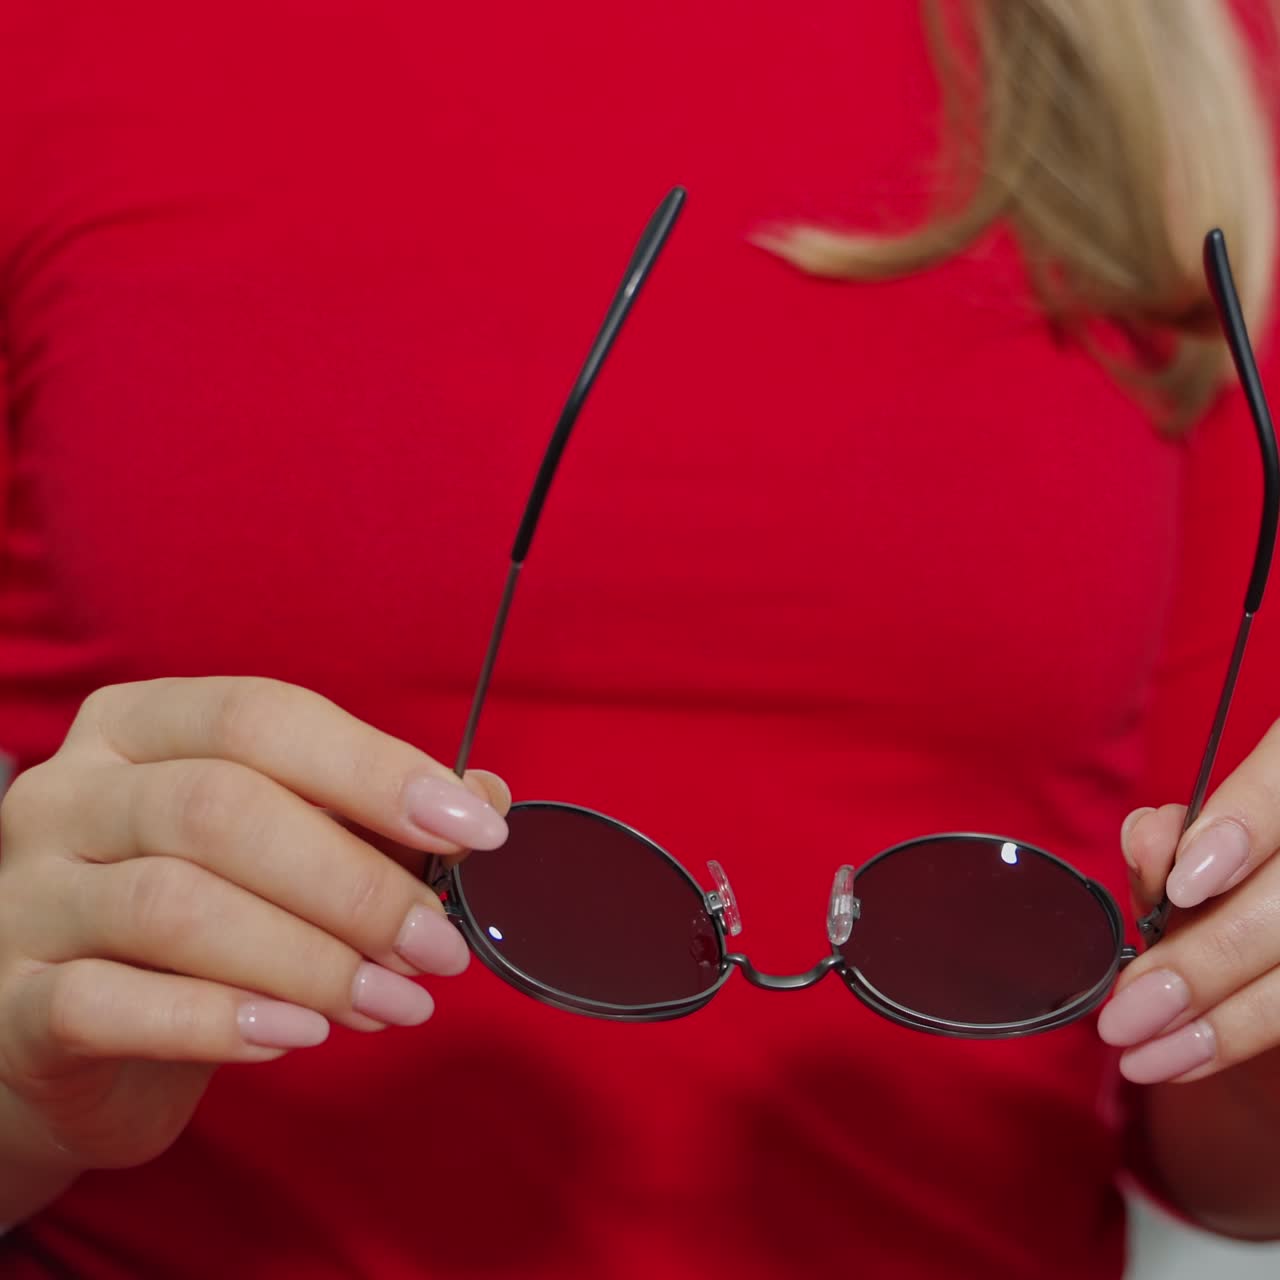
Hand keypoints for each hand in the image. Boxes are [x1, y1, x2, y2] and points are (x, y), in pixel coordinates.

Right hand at [0, 677, 509, 1174]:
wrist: (66, 1037)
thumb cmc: (198, 920)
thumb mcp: (287, 849)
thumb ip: (377, 818)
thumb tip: (484, 799)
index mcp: (139, 725)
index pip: (261, 717)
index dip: (375, 769)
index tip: (474, 830)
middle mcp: (69, 793)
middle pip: (221, 810)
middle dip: (354, 882)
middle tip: (437, 946)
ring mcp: (27, 895)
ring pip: (175, 907)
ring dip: (310, 959)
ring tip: (394, 1001)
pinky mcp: (12, 1003)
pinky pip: (109, 1005)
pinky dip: (221, 1021)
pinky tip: (299, 1037)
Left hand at [1098, 720, 1279, 1089]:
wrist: (1254, 926)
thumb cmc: (1227, 873)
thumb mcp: (1199, 839)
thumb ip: (1177, 835)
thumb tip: (1150, 841)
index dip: (1244, 825)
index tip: (1184, 883)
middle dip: (1204, 959)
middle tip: (1127, 1006)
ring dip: (1220, 1020)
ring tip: (1141, 1052)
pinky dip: (1237, 1036)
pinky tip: (1179, 1059)